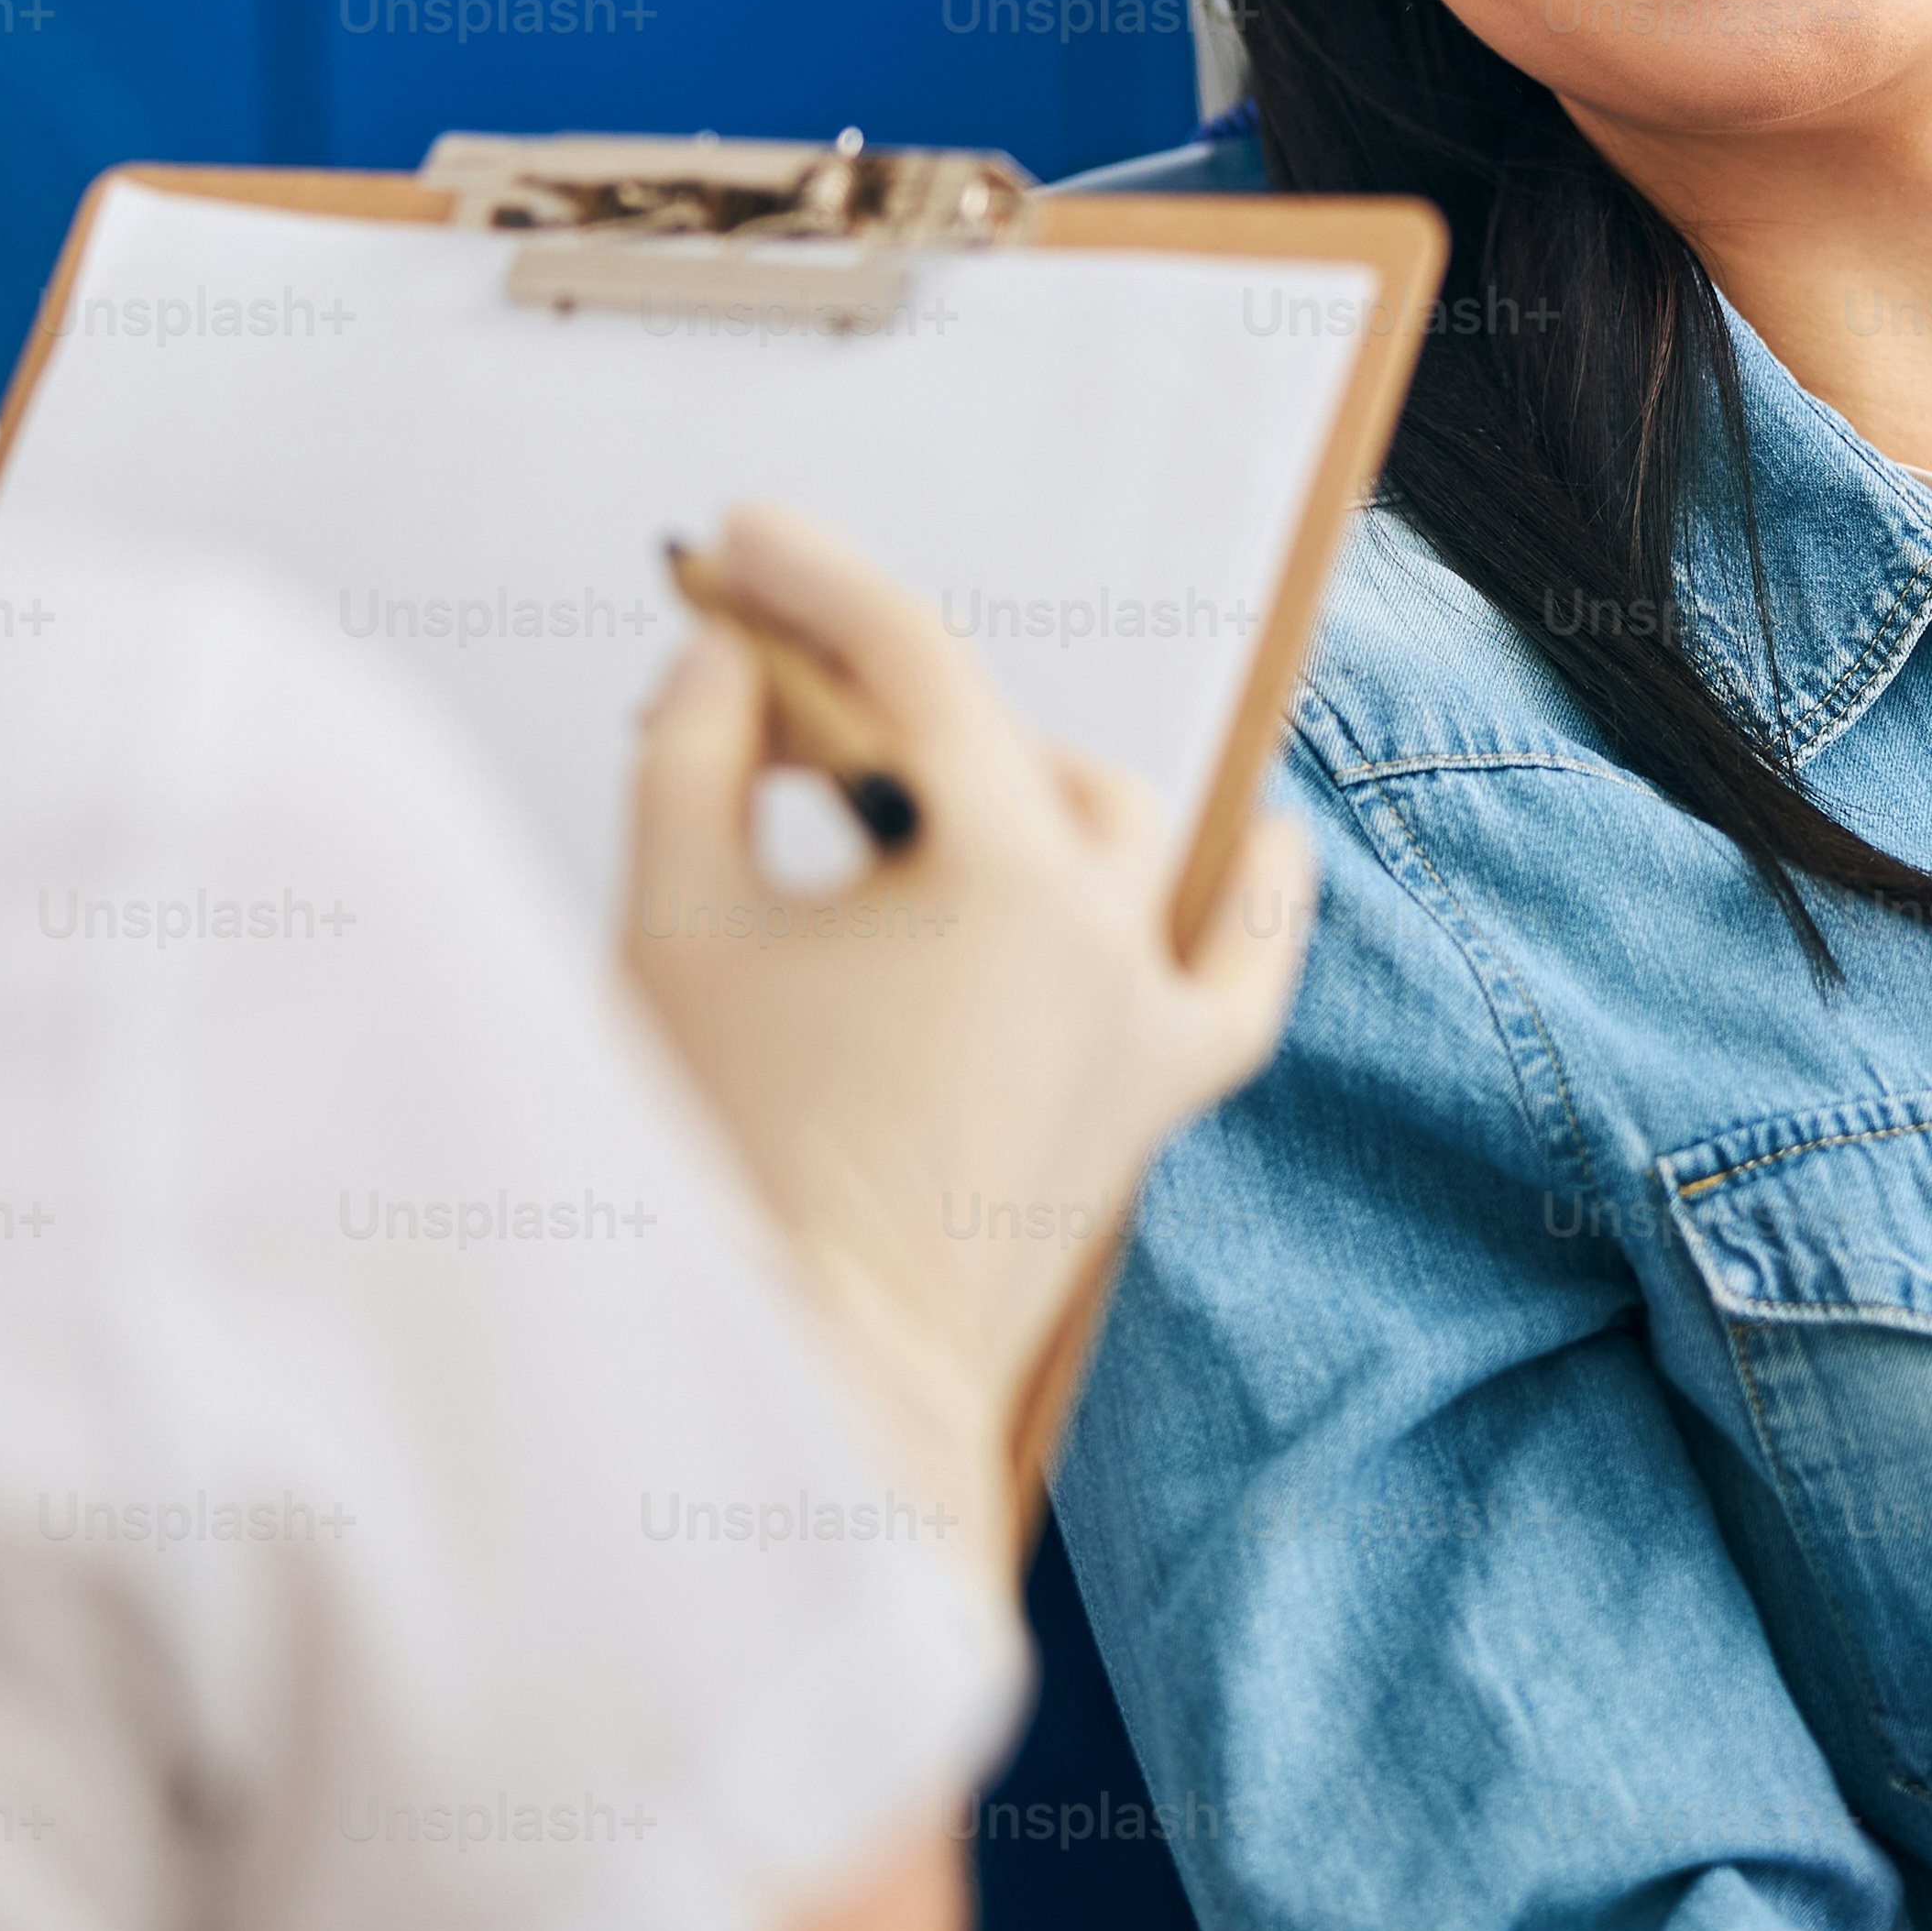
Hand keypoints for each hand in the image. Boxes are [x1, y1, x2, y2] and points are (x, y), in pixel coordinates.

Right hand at [619, 506, 1314, 1572]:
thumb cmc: (723, 1170)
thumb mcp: (674, 929)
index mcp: (1000, 876)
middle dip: (871, 706)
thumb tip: (730, 662)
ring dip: (1016, 782)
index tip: (743, 546)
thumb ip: (693, 758)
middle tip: (747, 719)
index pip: (913, 665)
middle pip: (997, 743)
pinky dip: (1252, 903)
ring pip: (1123, 832)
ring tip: (890, 798)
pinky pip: (1246, 977)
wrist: (805, 1384)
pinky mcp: (1155, 1103)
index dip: (818, 585)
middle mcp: (1106, 932)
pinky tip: (1257, 846)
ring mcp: (1146, 1019)